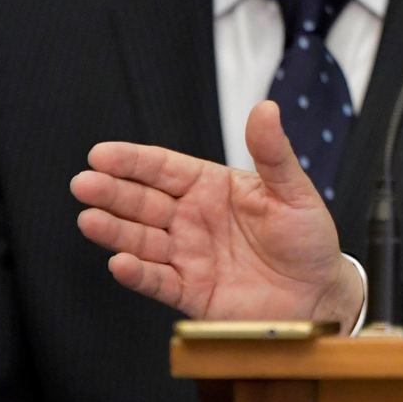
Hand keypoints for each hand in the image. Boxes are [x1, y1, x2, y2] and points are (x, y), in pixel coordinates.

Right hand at [72, 100, 363, 324]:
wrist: (319, 294)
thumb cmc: (307, 237)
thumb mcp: (294, 191)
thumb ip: (273, 153)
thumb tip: (266, 107)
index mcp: (213, 188)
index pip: (164, 169)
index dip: (133, 162)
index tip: (100, 153)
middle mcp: (193, 219)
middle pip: (144, 202)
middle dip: (113, 192)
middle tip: (83, 183)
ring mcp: (188, 255)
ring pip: (142, 240)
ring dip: (115, 231)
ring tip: (89, 219)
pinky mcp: (190, 291)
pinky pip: (158, 280)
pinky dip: (137, 273)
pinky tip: (119, 262)